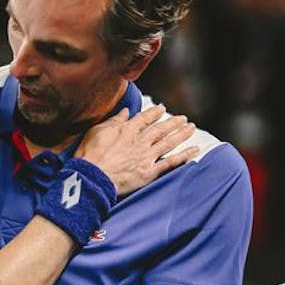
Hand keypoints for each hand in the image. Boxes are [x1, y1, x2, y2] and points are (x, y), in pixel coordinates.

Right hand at [76, 105, 198, 194]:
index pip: (145, 118)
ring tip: (191, 128)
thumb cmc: (90, 154)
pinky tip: (195, 150)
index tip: (163, 108)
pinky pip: (170, 163)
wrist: (92, 176)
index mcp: (127, 130)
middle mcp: (140, 141)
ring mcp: (146, 156)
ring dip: (181, 134)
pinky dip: (184, 156)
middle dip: (173, 122)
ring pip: (168, 142)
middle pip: (160, 129)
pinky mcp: (149, 172)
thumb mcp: (97, 131)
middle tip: (183, 118)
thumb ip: (115, 120)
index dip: (155, 112)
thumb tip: (127, 111)